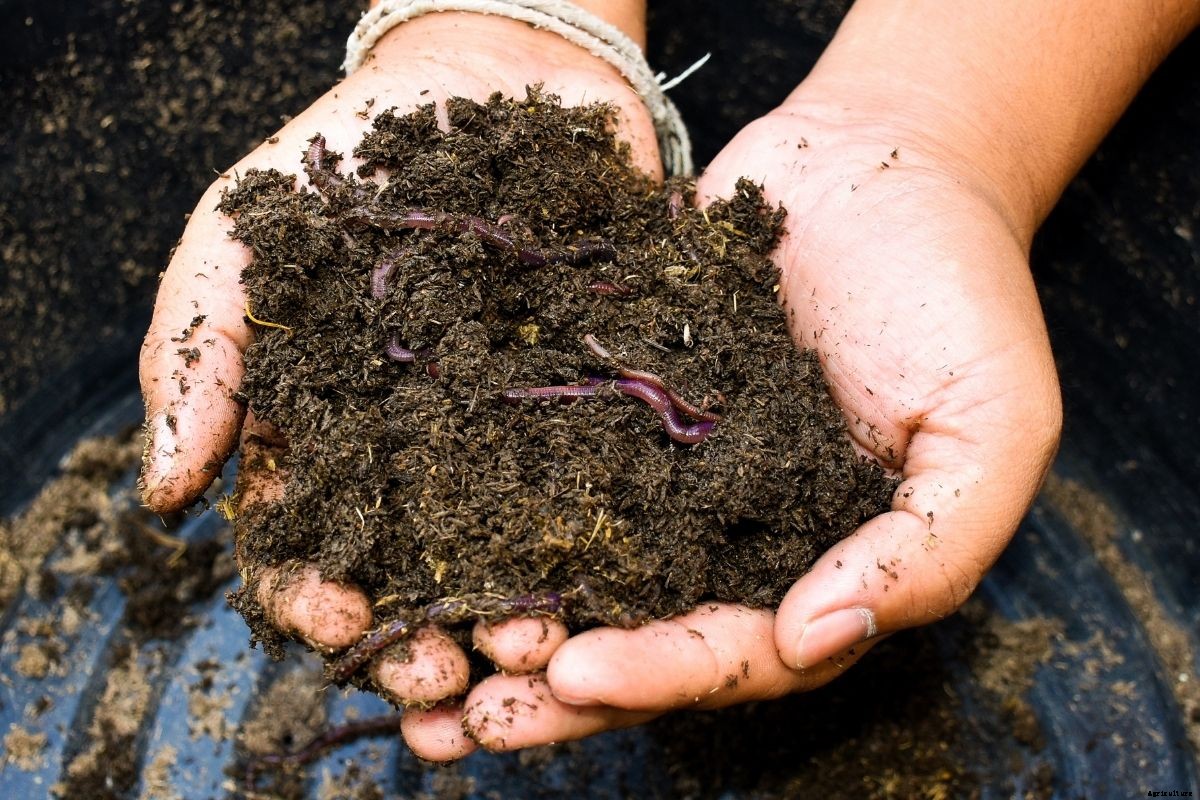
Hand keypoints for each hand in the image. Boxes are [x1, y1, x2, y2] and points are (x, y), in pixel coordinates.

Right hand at [137, 10, 659, 759]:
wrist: (490, 74)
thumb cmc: (349, 156)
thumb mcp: (247, 236)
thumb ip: (201, 352)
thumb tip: (168, 491)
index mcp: (327, 434)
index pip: (310, 544)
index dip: (316, 594)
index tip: (340, 620)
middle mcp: (422, 452)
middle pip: (420, 573)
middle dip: (428, 632)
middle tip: (452, 673)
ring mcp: (515, 431)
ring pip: (517, 548)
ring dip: (522, 608)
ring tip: (542, 641)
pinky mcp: (600, 400)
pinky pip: (610, 479)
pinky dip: (614, 534)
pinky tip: (624, 571)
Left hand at [476, 88, 1060, 743]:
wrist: (884, 161)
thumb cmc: (959, 294)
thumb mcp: (992, 431)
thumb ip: (925, 548)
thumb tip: (815, 639)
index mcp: (819, 564)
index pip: (740, 650)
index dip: (664, 673)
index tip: (578, 676)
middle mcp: (730, 531)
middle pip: (641, 628)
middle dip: (556, 682)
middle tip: (467, 713)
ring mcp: (665, 464)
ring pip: (578, 559)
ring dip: (506, 613)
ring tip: (420, 655)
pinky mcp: (615, 392)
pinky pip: (548, 450)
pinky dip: (488, 492)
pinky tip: (421, 518)